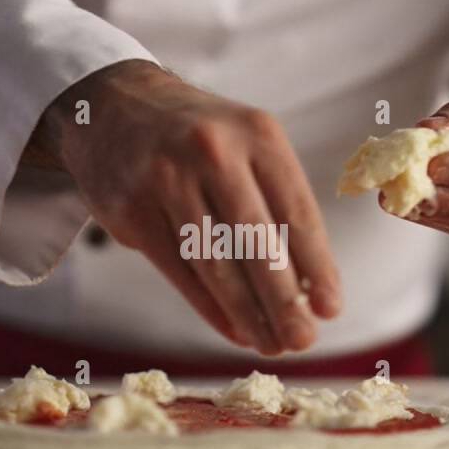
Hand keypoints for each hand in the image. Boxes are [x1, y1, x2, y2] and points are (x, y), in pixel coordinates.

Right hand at [26, 60, 340, 354]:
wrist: (117, 104)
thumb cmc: (201, 137)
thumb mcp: (248, 143)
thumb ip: (277, 200)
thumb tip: (308, 282)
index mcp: (258, 135)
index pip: (296, 212)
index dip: (317, 267)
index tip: (331, 308)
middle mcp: (213, 152)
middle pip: (256, 243)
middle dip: (284, 301)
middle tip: (304, 340)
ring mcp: (167, 180)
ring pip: (216, 263)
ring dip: (248, 313)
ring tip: (271, 344)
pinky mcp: (132, 209)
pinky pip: (180, 271)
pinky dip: (211, 308)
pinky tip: (235, 330)